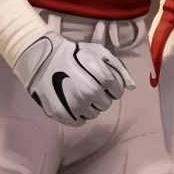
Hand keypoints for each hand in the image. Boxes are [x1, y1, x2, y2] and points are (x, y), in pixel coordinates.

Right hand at [13, 29, 134, 127]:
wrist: (41, 57)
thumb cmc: (73, 53)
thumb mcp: (98, 52)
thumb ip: (118, 68)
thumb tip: (132, 86)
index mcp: (98, 75)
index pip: (116, 90)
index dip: (114, 87)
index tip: (107, 83)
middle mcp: (87, 92)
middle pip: (106, 104)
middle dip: (102, 96)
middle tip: (91, 86)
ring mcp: (73, 105)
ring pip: (93, 114)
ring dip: (91, 106)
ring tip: (81, 93)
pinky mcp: (60, 114)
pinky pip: (78, 122)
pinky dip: (78, 114)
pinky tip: (73, 103)